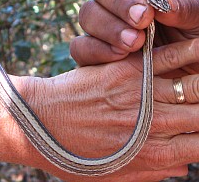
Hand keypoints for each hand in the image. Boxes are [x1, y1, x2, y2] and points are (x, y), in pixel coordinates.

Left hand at [20, 38, 198, 180]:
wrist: (38, 125)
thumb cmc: (72, 155)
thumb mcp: (113, 177)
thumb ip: (151, 173)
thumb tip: (180, 166)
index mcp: (153, 155)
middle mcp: (154, 126)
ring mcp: (141, 96)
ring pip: (193, 86)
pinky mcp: (126, 73)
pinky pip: (165, 60)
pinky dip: (188, 53)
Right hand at [70, 0, 198, 71]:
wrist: (185, 75)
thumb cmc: (195, 42)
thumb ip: (185, 8)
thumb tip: (160, 2)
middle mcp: (122, 2)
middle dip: (120, 2)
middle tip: (142, 20)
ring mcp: (104, 26)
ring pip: (88, 14)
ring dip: (108, 27)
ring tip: (134, 43)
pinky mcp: (94, 51)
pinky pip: (80, 46)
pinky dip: (96, 50)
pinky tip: (119, 56)